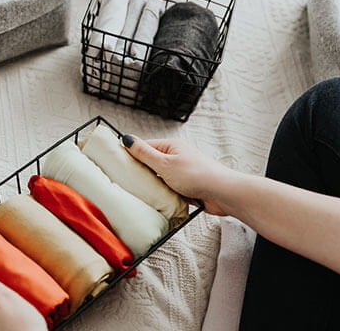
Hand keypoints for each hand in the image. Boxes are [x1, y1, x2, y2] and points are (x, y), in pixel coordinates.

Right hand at [122, 135, 244, 215]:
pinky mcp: (186, 187)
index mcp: (171, 146)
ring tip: (141, 192)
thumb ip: (144, 153)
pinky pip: (168, 190)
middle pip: (151, 163)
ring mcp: (181, 172)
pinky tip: (156, 200)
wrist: (222, 193)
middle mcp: (176, 157)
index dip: (131, 154)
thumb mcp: (165, 163)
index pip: (145, 146)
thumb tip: (127, 139)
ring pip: (159, 178)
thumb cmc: (197, 175)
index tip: (117, 162)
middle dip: (141, 172)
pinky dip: (163, 195)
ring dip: (153, 185)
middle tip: (127, 180)